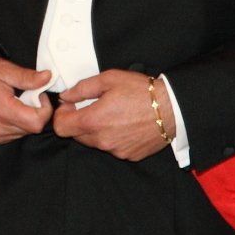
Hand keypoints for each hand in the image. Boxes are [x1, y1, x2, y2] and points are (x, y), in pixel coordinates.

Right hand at [0, 56, 52, 145]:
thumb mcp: (2, 69)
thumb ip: (27, 77)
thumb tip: (48, 78)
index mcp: (2, 109)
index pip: (37, 122)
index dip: (44, 109)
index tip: (39, 96)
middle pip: (30, 128)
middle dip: (33, 112)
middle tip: (23, 96)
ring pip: (21, 133)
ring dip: (22, 119)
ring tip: (10, 103)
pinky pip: (9, 136)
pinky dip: (11, 125)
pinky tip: (2, 112)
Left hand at [52, 70, 173, 161]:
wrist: (173, 109)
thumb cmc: (142, 92)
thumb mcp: (109, 79)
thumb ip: (82, 88)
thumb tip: (65, 96)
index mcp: (94, 121)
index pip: (60, 127)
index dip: (62, 115)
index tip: (71, 106)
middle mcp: (103, 140)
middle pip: (76, 136)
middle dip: (78, 122)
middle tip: (92, 107)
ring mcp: (117, 150)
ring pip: (94, 143)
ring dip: (96, 131)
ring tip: (112, 115)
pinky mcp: (129, 155)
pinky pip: (112, 148)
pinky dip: (113, 138)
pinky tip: (125, 125)